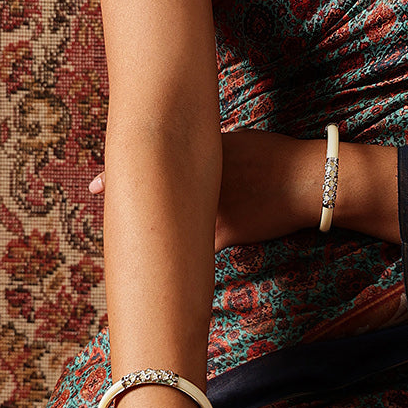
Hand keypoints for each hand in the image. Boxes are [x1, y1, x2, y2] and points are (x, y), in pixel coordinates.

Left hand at [92, 130, 401, 246]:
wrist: (312, 183)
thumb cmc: (281, 158)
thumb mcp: (244, 142)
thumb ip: (213, 150)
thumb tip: (190, 152)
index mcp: (208, 155)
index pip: (157, 161)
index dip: (125, 171)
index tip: (96, 180)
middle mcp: (203, 180)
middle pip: (156, 190)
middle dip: (124, 193)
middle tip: (95, 192)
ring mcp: (213, 208)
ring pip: (173, 222)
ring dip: (152, 227)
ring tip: (126, 233)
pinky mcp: (226, 233)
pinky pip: (198, 246)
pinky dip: (183, 254)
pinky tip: (166, 265)